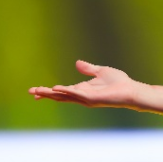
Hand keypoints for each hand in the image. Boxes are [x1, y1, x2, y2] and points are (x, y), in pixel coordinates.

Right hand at [29, 60, 162, 114]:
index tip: (34, 91)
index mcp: (82, 89)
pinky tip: (57, 88)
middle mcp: (82, 96)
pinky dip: (67, 91)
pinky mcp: (93, 98)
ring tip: (38, 91)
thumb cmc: (119, 83)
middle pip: (59, 96)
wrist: (131, 90)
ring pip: (65, 96)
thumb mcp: (100, 71)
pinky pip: (77, 94)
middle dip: (45, 94)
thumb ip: (88, 69)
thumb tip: (77, 63)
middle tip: (30, 92)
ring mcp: (86, 98)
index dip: (48, 91)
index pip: (61, 91)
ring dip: (51, 94)